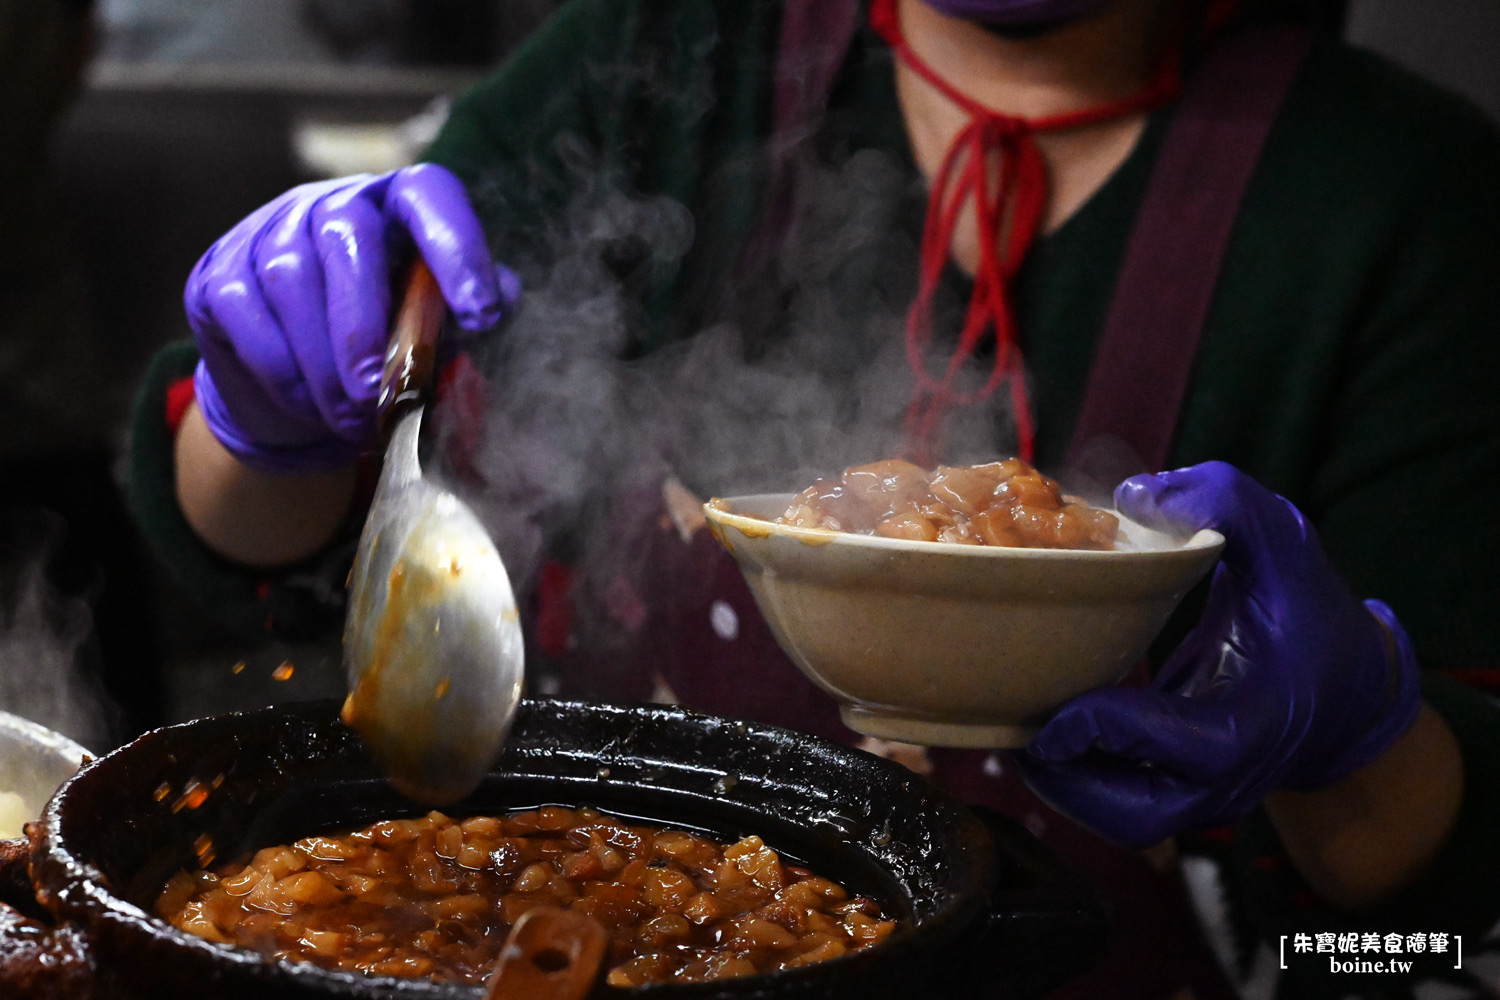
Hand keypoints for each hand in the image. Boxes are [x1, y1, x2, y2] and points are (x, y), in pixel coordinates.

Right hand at [185, 164, 519, 471]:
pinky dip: (280, 371)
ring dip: (323, 363)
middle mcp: (332, 203)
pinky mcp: (219, 274)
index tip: (483, 316)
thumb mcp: (437, 330)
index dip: (458, 247)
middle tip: (379, 394)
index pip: (430, 195)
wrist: (300, 392)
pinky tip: (307, 407)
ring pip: (289, 280)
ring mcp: (269, 232)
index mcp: (398, 207)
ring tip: (352, 420)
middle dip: (365, 324)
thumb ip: (467, 316)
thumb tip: (500, 306)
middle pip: (346, 233)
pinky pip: (244, 314)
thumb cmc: (387, 348)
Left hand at [1017, 461, 1421, 847]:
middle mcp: (1229, 776)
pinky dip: (1076, 778)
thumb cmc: (1309, 613)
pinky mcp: (1180, 794)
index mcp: (1257, 719)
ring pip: (1121, 821)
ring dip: (1062, 784)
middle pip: (1137, 815)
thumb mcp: (1284, 545)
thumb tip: (1135, 495)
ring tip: (1013, 726)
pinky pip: (1119, 807)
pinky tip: (1039, 727)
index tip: (1063, 707)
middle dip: (1068, 782)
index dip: (1117, 729)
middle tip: (1017, 731)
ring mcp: (1204, 795)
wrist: (1346, 693)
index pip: (1186, 745)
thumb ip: (1224, 503)